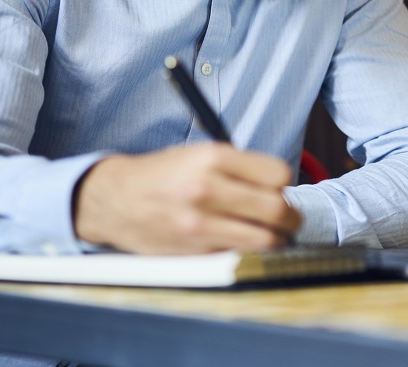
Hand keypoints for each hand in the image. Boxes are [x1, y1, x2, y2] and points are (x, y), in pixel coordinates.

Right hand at [73, 143, 301, 253]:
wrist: (115, 199)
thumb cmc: (162, 175)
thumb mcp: (199, 154)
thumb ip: (239, 167)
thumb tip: (280, 186)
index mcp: (213, 157)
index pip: (278, 174)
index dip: (284, 183)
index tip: (278, 189)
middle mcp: (208, 188)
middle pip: (278, 209)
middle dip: (291, 217)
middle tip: (289, 218)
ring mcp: (200, 223)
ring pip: (265, 239)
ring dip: (275, 239)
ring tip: (270, 233)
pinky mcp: (194, 250)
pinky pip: (239, 253)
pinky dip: (247, 250)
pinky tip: (239, 241)